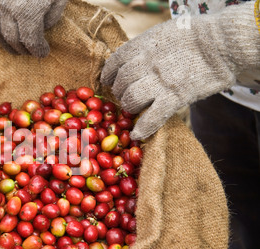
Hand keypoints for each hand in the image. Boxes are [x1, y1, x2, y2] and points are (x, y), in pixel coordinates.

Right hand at [0, 0, 67, 57]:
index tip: (43, 53)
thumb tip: (43, 27)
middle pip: (12, 39)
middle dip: (22, 49)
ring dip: (4, 43)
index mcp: (28, 12)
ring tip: (13, 48)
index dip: (38, 50)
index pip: (31, 41)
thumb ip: (53, 14)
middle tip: (29, 52)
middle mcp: (7, 9)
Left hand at [100, 2, 259, 140]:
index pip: (115, 62)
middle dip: (119, 91)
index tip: (108, 80)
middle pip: (121, 83)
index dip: (108, 74)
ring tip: (134, 107)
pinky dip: (143, 128)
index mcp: (142, 45)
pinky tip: (137, 134)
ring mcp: (159, 82)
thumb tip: (129, 62)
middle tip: (125, 95)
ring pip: (131, 100)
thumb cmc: (193, 35)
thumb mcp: (162, 33)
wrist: (223, 43)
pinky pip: (152, 117)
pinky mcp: (174, 98)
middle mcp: (146, 63)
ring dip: (129, 106)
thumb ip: (143, 47)